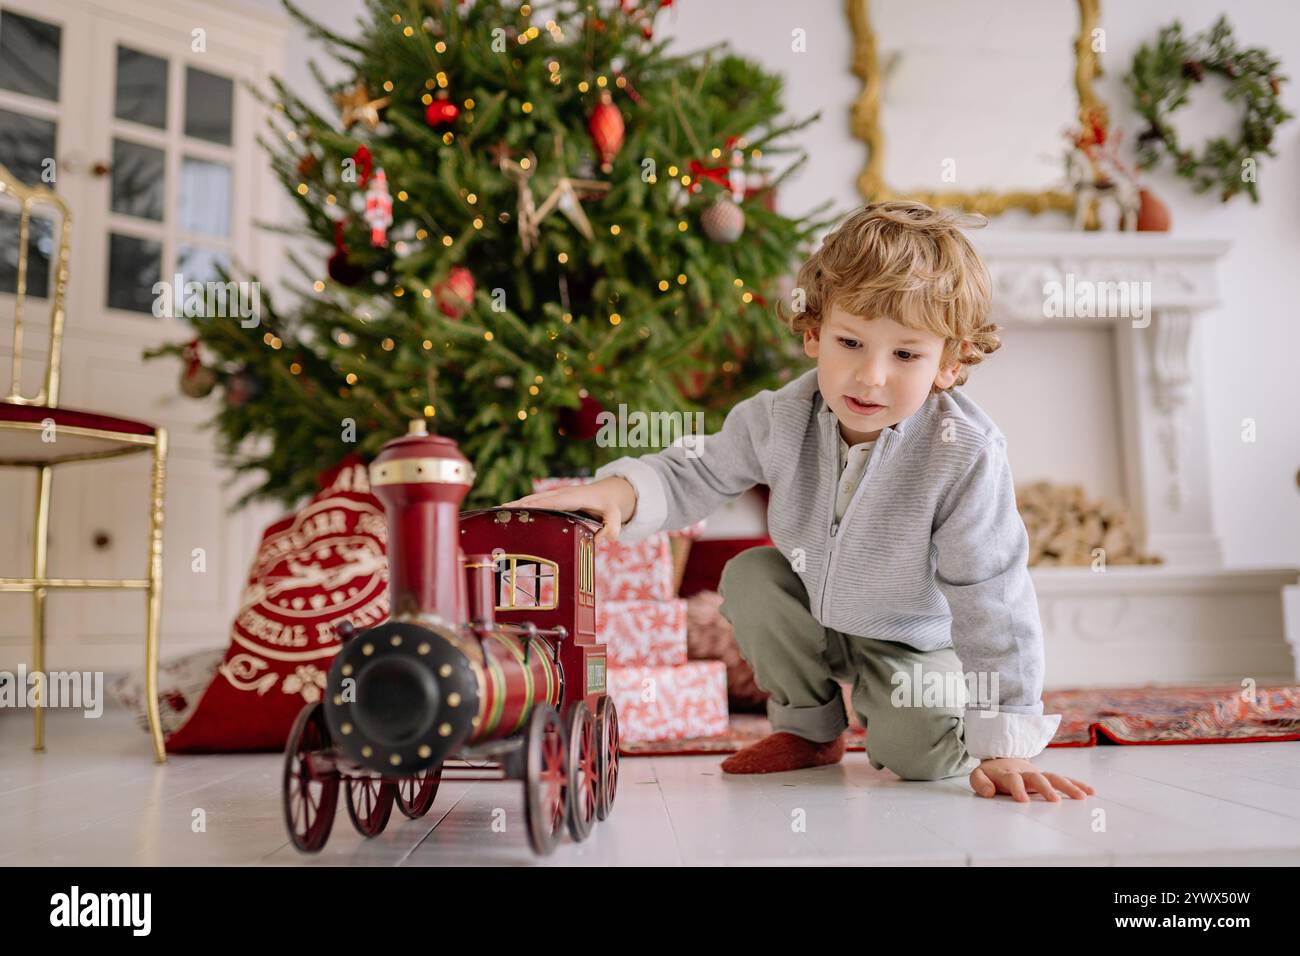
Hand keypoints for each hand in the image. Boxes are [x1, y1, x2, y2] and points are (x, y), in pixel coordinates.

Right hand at [500, 476, 636, 543]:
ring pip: (534, 499)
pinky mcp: (554, 499)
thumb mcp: (616, 516)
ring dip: (517, 504)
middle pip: (537, 499)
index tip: (521, 506)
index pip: (552, 501)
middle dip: (520, 504)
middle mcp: (562, 494)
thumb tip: (603, 539)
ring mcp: (557, 495)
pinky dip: (522, 505)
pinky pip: (536, 502)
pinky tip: (509, 512)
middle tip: (501, 511)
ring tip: (499, 512)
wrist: (609, 492)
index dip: (536, 504)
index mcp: (574, 498)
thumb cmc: (611, 505)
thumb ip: (613, 528)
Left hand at [969, 757, 1095, 802]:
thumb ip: (980, 782)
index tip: (1023, 801)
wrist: (1002, 758)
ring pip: (1054, 777)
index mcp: (1008, 773)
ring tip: (1082, 797)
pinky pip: (1063, 780)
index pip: (1012, 779)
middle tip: (1054, 801)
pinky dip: (1076, 784)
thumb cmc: (991, 773)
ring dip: (1068, 786)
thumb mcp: (978, 775)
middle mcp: (1025, 772)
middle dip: (1045, 789)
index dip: (1017, 788)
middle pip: (1037, 778)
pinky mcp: (1047, 777)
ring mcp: (1038, 774)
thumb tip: (989, 792)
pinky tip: (1090, 792)